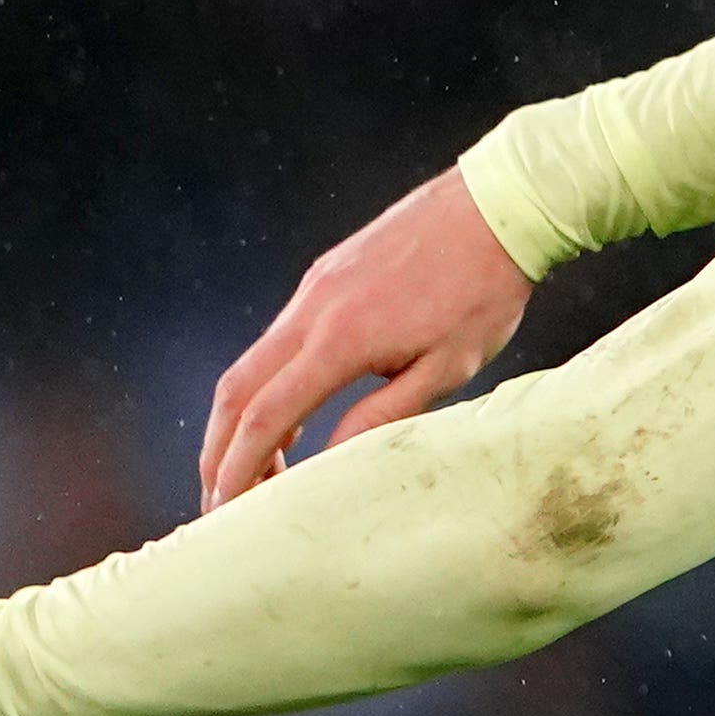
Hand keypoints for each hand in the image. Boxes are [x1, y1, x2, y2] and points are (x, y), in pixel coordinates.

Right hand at [199, 167, 532, 510]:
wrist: (496, 206)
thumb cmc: (484, 291)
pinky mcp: (324, 276)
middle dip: (217, 451)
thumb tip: (330, 462)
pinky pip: (276, 339)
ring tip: (253, 469)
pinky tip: (288, 417)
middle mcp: (311, 311)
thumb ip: (382, 416)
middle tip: (220, 501)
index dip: (238, 469)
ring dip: (240, 420)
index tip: (225, 509)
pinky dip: (266, 385)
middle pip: (234, 391)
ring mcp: (313, 289)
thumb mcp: (447, 368)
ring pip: (250, 363)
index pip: (265, 418)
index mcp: (339, 341)